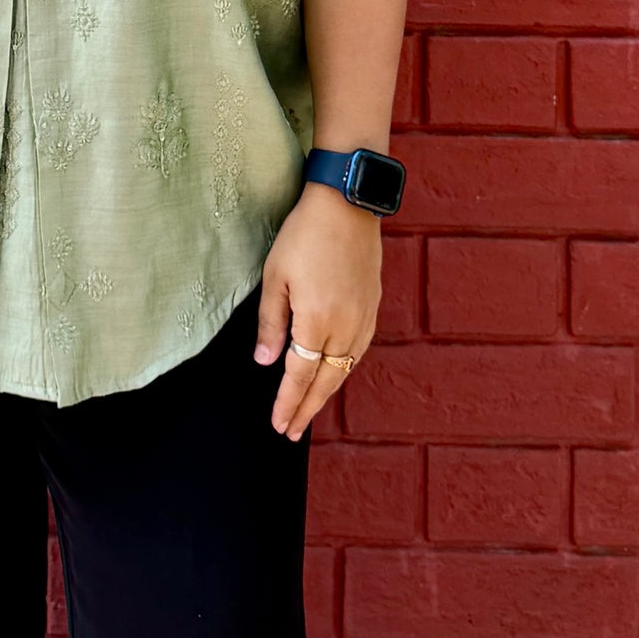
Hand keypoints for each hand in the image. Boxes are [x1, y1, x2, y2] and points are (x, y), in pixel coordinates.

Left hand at [253, 182, 381, 440]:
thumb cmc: (304, 235)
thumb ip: (271, 323)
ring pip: (345, 369)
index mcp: (317, 321)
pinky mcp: (372, 307)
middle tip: (292, 431)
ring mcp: (363, 318)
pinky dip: (343, 370)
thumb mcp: (275, 277)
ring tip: (309, 410)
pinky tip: (334, 374)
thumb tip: (266, 362)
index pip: (300, 376)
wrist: (347, 205)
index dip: (288, 403)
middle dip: (307, 409)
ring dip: (326, 393)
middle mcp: (346, 326)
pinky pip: (358, 351)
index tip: (279, 425)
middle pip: (326, 381)